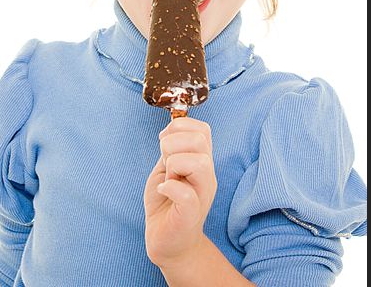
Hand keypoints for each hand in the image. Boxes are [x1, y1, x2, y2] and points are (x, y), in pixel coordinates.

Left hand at [144, 117, 216, 267]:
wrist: (168, 243)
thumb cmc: (166, 202)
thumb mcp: (167, 168)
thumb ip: (171, 149)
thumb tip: (169, 129)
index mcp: (202, 161)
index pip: (203, 129)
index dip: (179, 126)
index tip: (164, 141)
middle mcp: (207, 175)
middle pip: (200, 140)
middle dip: (173, 143)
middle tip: (165, 163)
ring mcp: (202, 194)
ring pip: (199, 163)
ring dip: (173, 163)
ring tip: (168, 177)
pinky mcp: (191, 214)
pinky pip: (186, 193)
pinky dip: (169, 187)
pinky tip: (163, 190)